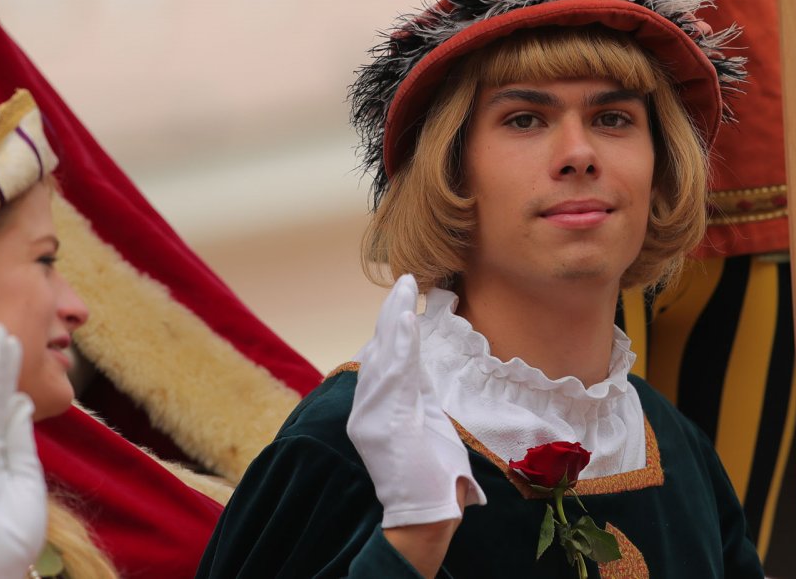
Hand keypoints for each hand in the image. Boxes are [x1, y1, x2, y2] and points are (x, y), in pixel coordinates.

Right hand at [348, 275, 484, 528]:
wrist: (426, 515)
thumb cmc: (431, 476)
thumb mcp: (424, 422)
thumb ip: (417, 393)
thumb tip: (418, 366)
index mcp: (373, 409)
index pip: (380, 359)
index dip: (391, 326)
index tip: (401, 298)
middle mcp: (364, 410)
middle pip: (378, 351)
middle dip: (391, 313)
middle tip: (404, 281)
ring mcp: (371, 418)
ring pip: (385, 357)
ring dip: (396, 319)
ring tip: (405, 289)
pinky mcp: (387, 424)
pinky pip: (397, 376)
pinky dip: (402, 345)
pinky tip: (407, 320)